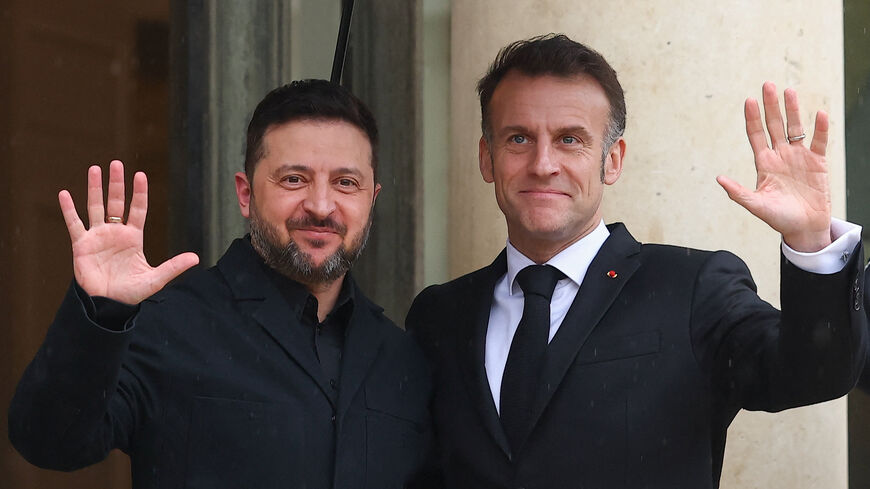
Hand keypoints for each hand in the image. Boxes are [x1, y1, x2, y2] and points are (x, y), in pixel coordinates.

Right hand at [59, 160, 198, 303]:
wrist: (107, 305)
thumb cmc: (131, 293)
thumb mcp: (155, 279)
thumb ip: (173, 266)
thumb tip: (196, 258)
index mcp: (133, 238)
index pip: (137, 210)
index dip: (139, 193)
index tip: (141, 175)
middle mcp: (115, 233)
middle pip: (116, 203)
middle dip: (116, 183)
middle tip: (116, 163)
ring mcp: (97, 237)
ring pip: (95, 207)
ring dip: (94, 188)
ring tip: (95, 168)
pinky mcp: (81, 245)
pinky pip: (74, 223)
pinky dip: (68, 209)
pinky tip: (64, 193)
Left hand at [716, 82, 831, 251]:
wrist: (804, 228)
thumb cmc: (779, 218)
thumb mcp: (756, 205)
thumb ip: (738, 192)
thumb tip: (718, 179)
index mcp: (764, 163)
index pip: (756, 135)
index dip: (752, 119)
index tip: (749, 101)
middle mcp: (780, 155)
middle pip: (775, 125)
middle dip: (771, 106)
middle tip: (767, 85)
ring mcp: (799, 157)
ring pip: (795, 128)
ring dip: (793, 110)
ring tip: (789, 91)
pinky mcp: (818, 163)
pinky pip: (820, 142)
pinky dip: (820, 129)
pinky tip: (819, 115)